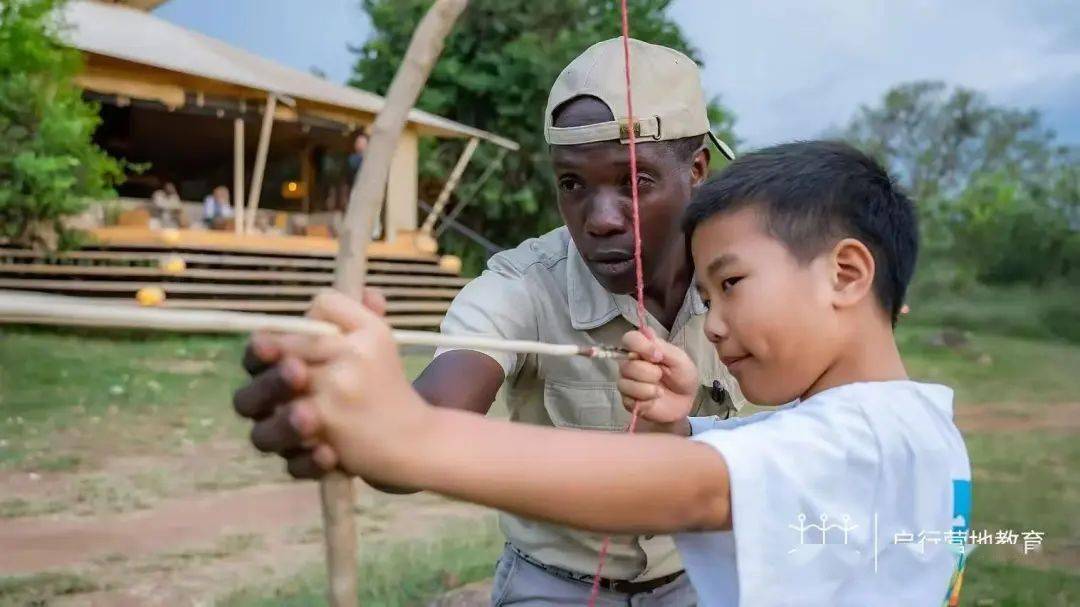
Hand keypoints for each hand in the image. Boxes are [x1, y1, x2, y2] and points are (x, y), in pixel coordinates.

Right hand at [232, 288, 386, 478]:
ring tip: (313, 418)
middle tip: (299, 375)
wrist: (404, 430)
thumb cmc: (373, 375)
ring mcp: (286, 437)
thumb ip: (361, 316)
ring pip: (262, 438)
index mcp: (283, 363)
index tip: (281, 348)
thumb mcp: (372, 341)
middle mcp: (274, 402)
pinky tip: (330, 453)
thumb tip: (373, 295)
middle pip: (247, 399)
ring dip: (284, 426)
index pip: (258, 356)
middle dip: (270, 386)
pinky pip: (294, 468)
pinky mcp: (303, 465)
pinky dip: (309, 462)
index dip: (263, 352)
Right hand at [617, 330, 697, 423]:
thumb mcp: (680, 359)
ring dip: (647, 389)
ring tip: (660, 392)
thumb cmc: (683, 376)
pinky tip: (654, 400)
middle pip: (626, 365)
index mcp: (643, 349)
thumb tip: (646, 336)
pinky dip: (646, 401)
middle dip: (648, 373)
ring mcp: (627, 382)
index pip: (629, 339)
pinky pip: (628, 400)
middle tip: (661, 376)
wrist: (686, 401)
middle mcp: (631, 363)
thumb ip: (663, 347)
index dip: (640, 346)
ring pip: (625, 384)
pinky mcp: (627, 400)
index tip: (657, 356)